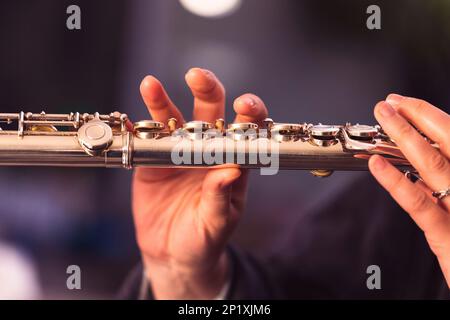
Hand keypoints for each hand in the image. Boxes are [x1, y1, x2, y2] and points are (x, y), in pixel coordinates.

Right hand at [132, 68, 267, 298]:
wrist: (172, 254)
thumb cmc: (204, 239)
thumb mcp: (217, 223)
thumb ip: (221, 197)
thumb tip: (230, 171)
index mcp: (231, 162)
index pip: (246, 129)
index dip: (248, 112)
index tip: (244, 104)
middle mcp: (207, 151)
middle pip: (210, 112)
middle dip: (206, 90)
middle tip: (197, 77)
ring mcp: (178, 152)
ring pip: (172, 119)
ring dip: (161, 101)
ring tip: (150, 86)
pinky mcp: (152, 160)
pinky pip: (144, 139)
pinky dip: (135, 128)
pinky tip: (127, 120)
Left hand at [369, 94, 449, 286]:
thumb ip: (440, 189)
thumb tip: (416, 170)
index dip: (429, 117)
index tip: (406, 103)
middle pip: (447, 141)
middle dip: (418, 116)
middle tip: (390, 101)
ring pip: (432, 164)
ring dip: (405, 135)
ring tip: (384, 116)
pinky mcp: (447, 237)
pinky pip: (419, 204)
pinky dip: (396, 181)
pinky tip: (376, 164)